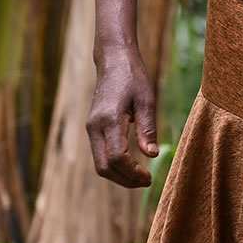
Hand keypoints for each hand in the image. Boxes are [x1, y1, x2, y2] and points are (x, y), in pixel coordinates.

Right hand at [87, 50, 158, 186]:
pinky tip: (131, 165)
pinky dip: (114, 165)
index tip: (149, 177)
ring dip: (118, 175)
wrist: (113, 60)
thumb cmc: (133, 77)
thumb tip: (152, 156)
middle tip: (146, 182)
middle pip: (103, 167)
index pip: (117, 157)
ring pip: (99, 163)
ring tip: (141, 177)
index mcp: (109, 120)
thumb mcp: (146, 100)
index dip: (132, 172)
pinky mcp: (93, 128)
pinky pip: (100, 154)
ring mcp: (91, 128)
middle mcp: (95, 127)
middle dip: (124, 180)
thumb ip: (147, 128)